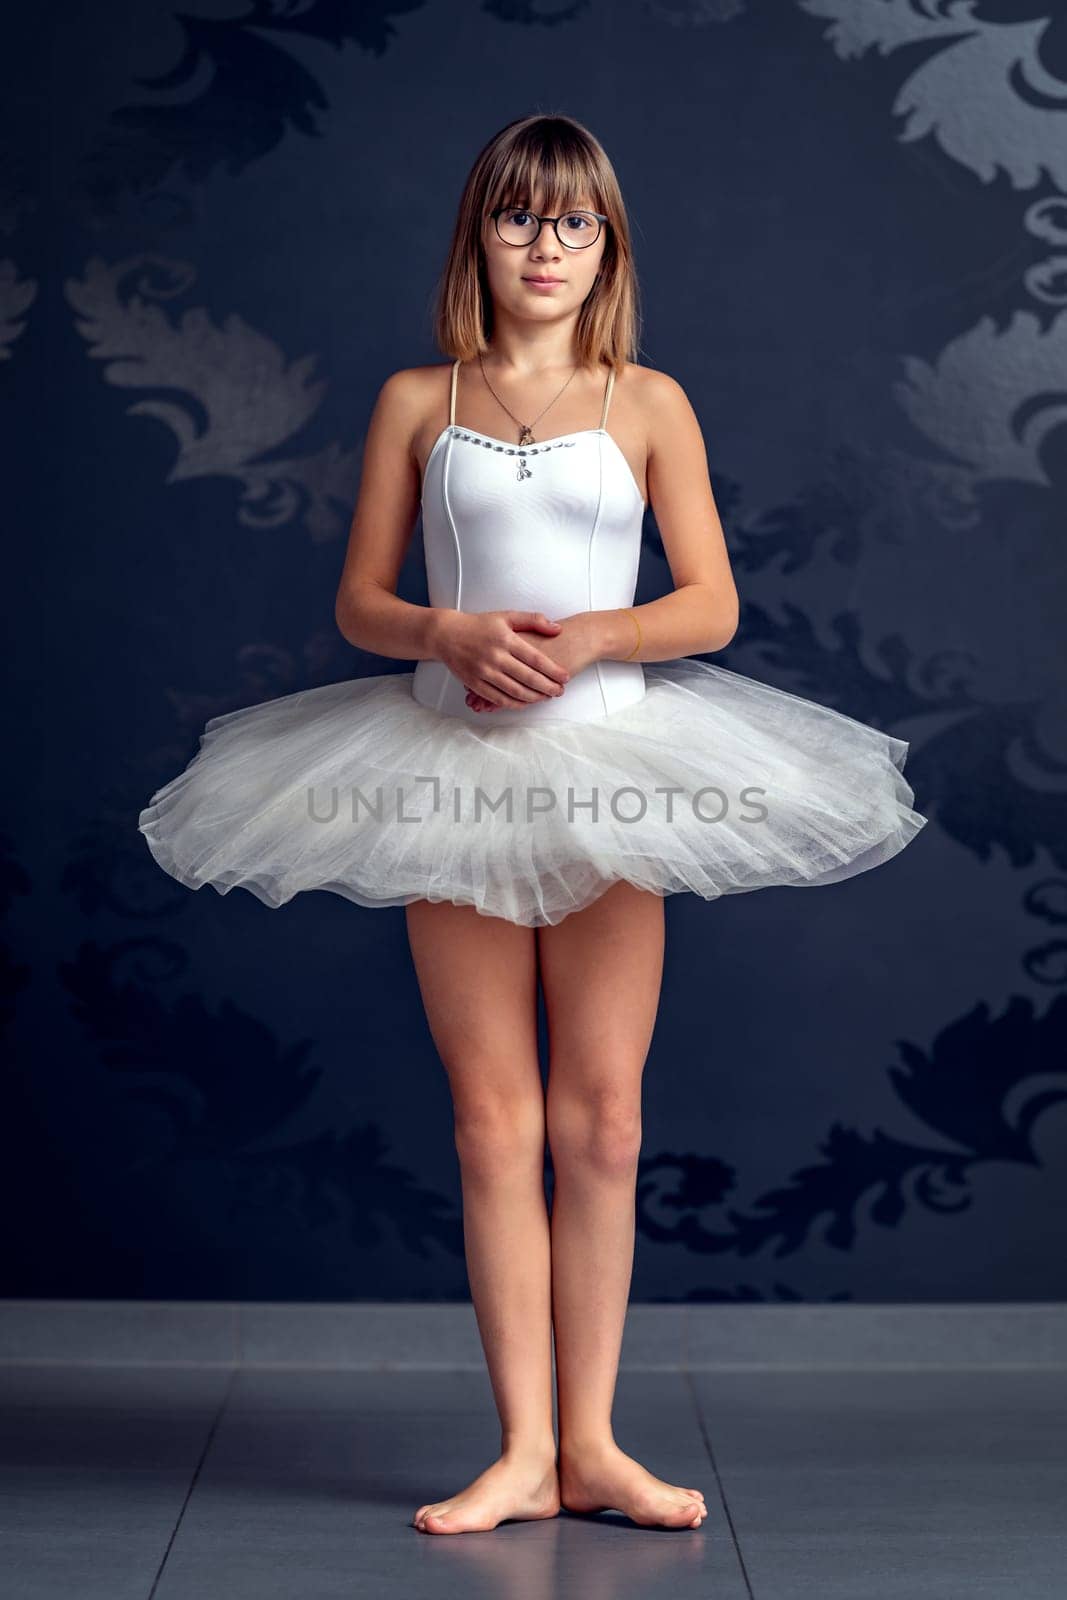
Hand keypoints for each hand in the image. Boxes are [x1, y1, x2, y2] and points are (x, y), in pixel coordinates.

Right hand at [463, 614, 602, 711]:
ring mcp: (484, 672)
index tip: (565, 677)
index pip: (536, 658)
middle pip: (528, 678)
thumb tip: (558, 629)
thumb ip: (533, 621)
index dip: (553, 670)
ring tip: (547, 697)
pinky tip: (526, 702)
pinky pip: (498, 698)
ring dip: (534, 697)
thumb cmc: (479, 625)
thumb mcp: (506, 616)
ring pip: (515, 691)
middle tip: (560, 691)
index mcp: (506, 639)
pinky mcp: (475, 683)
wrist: (447, 635)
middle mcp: (495, 657)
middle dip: (548, 687)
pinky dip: (514, 703)